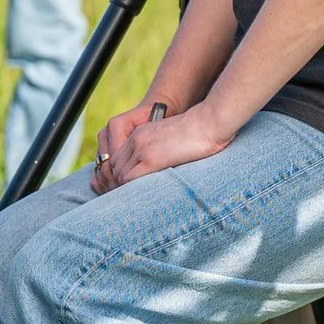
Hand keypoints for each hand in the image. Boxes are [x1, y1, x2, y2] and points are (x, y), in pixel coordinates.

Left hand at [98, 103, 234, 190]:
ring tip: (137, 200)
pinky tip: (142, 196)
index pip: (119, 157)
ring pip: (119, 175)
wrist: (208, 122)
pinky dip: (131, 189)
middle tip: (132, 197)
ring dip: (125, 188)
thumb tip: (165, 164)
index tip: (133, 186)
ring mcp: (142, 149)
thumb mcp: (172, 137)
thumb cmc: (199, 132)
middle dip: (121, 183)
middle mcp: (136, 140)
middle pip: (115, 167)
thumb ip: (162, 149)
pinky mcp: (151, 160)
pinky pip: (129, 179)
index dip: (123, 173)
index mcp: (140, 133)